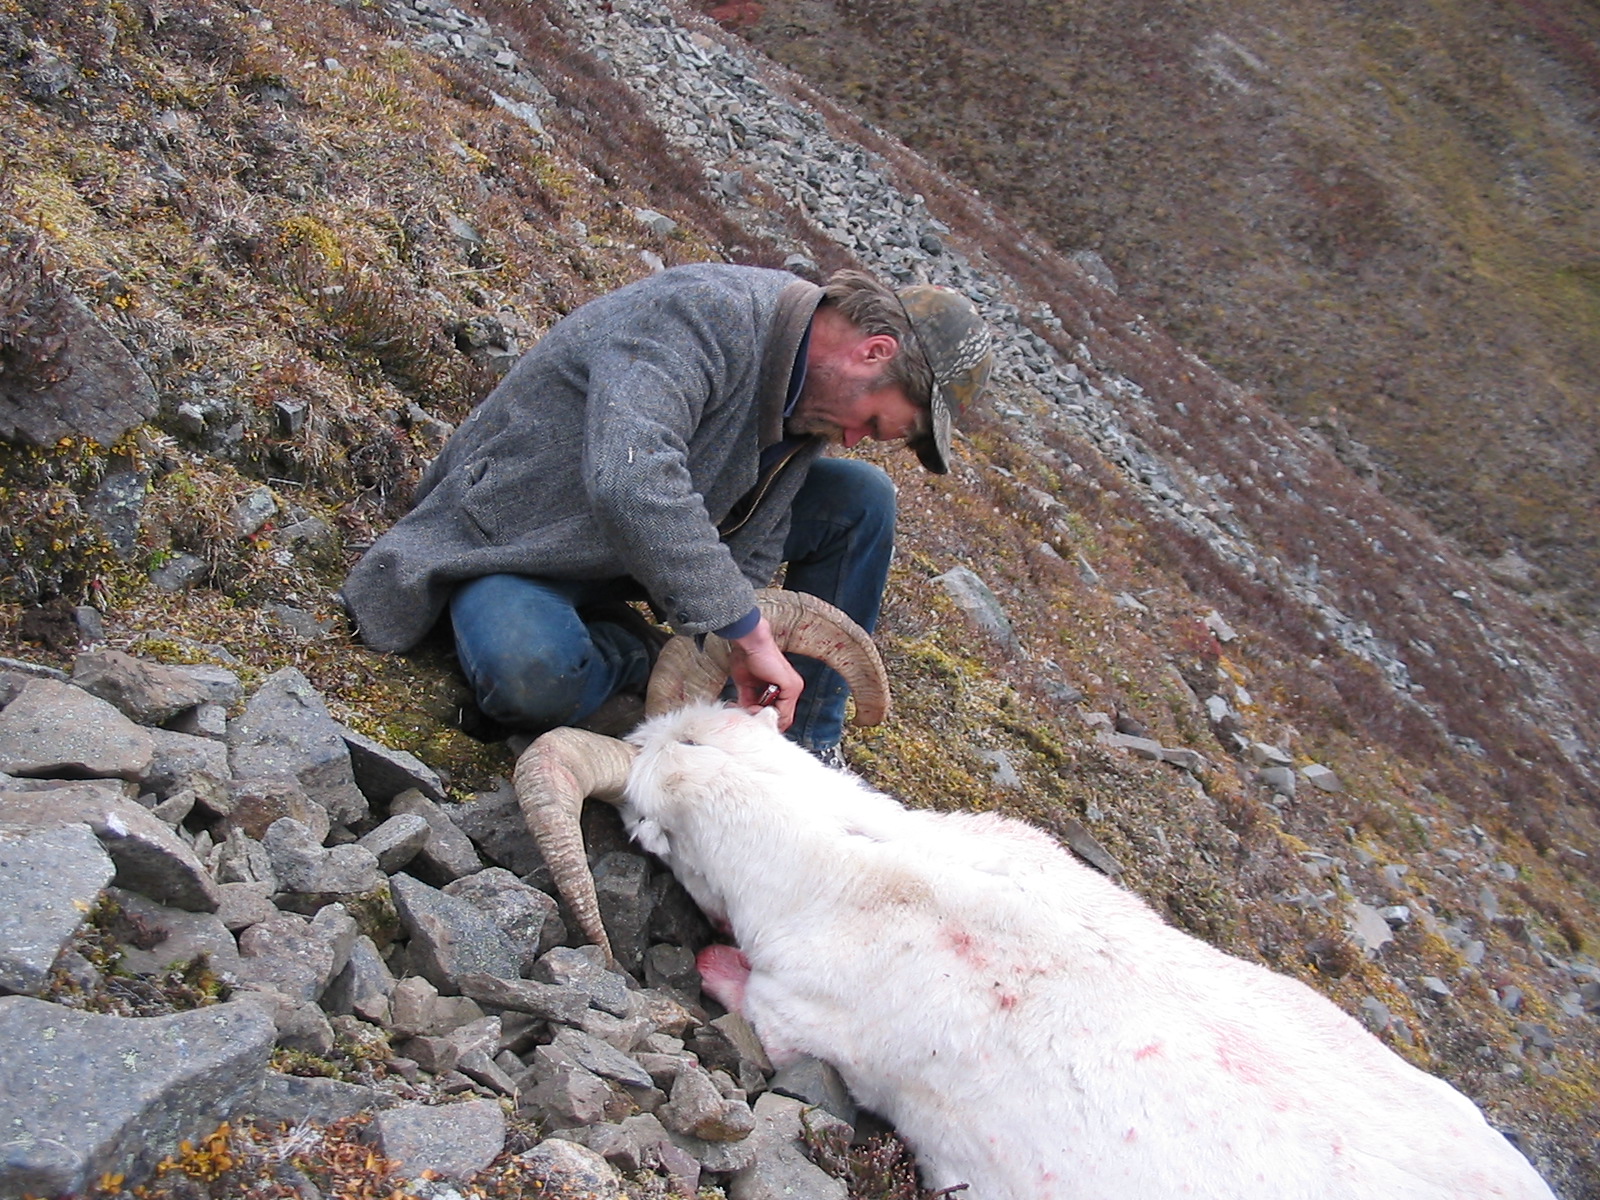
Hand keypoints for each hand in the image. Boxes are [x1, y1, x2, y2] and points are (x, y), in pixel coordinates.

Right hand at [726, 615, 803, 729]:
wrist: (750, 643)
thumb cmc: (747, 658)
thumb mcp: (747, 687)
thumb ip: (750, 702)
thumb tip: (748, 716)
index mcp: (785, 686)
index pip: (780, 713)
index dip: (764, 719)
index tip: (749, 717)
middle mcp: (793, 687)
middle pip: (784, 717)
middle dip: (764, 719)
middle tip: (749, 715)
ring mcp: (794, 687)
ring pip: (784, 717)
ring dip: (763, 716)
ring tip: (750, 708)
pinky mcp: (791, 686)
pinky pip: (782, 711)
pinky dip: (765, 712)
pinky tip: (755, 705)